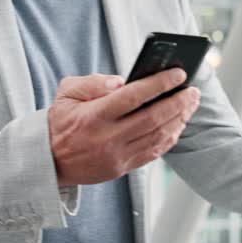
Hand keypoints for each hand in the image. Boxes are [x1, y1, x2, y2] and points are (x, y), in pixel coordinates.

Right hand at [48, 70, 200, 186]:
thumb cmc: (60, 121)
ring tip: (190, 104)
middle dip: (178, 102)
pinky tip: (178, 124)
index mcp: (94, 116)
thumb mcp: (66, 93)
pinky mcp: (121, 168)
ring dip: (179, 119)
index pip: (134, 96)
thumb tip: (121, 81)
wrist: (48, 160)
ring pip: (157, 137)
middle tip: (193, 90)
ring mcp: (116, 156)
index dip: (160, 84)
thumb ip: (93, 83)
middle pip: (153, 118)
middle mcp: (108, 138)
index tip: (179, 74)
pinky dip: (169, 138)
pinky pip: (153, 153)